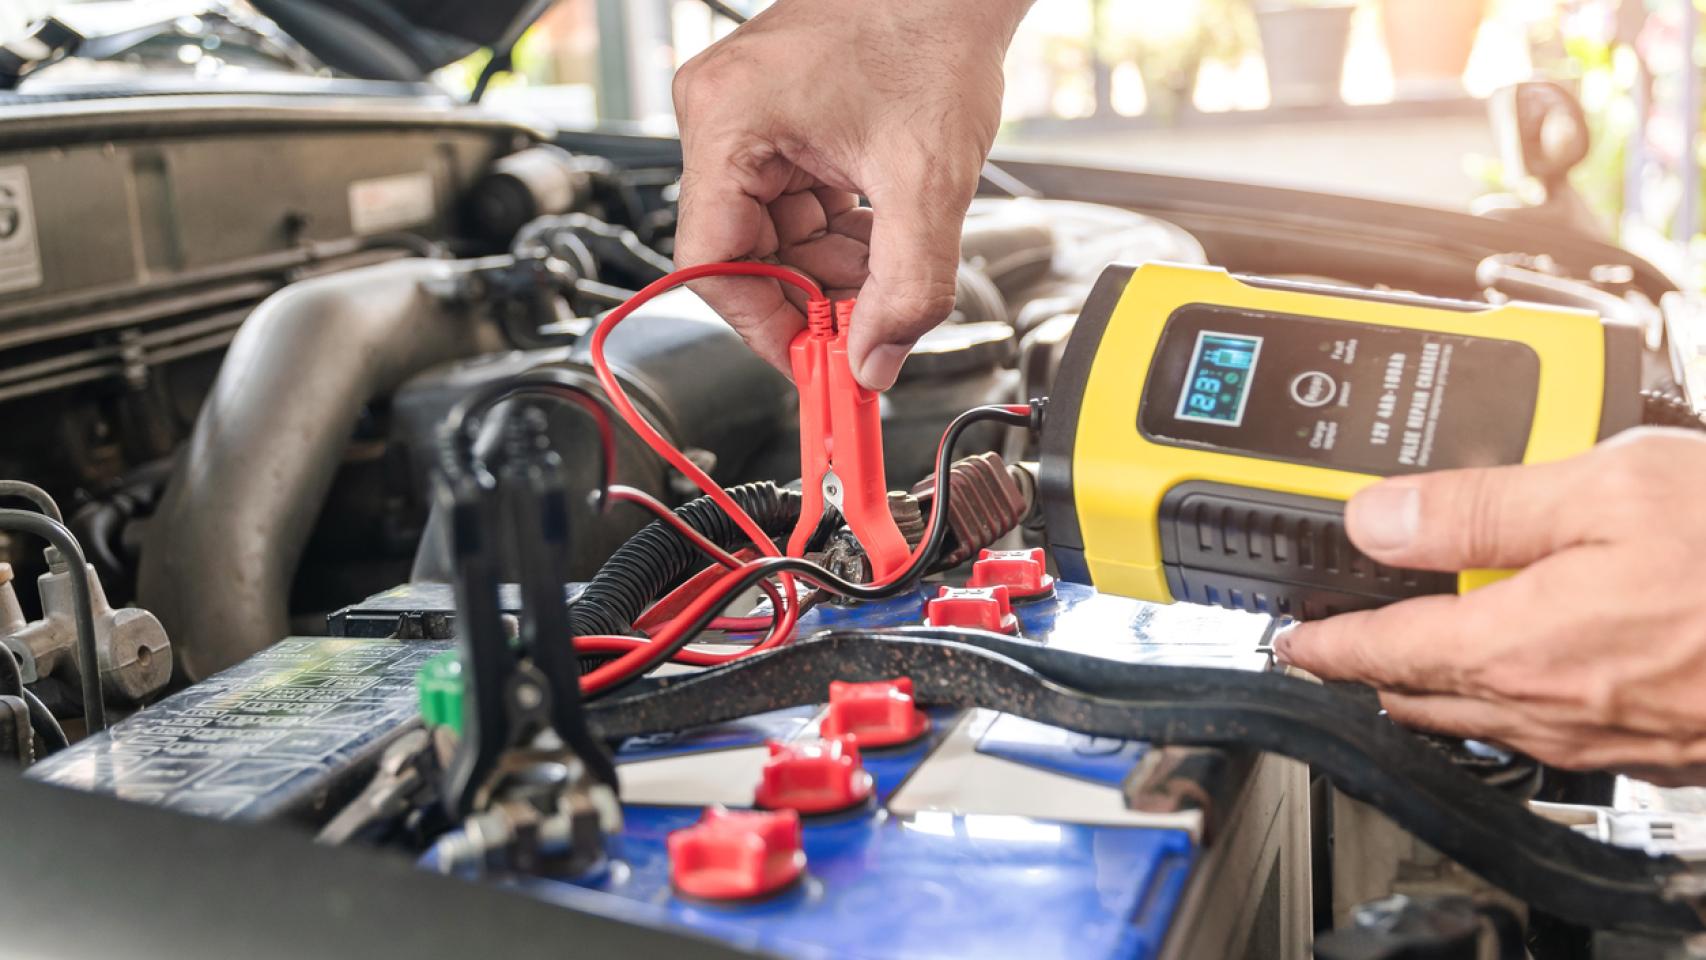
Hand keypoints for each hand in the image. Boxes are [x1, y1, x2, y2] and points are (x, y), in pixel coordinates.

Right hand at [671, 0, 1030, 388]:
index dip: (763, 326)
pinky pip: (798, 206)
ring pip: (778, 235)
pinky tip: (884, 239)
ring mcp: (751, 119)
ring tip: (890, 276)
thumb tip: (877, 359)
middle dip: (812, 298)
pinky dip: (842, 235)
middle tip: (865, 335)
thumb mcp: (927, 179)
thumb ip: (909, 285)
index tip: (809, 367)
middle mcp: (723, 117)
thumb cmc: (933, 27)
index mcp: (728, 122)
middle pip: (747, 253)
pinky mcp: (783, 122)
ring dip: (833, 270)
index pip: (712, 263)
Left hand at [1275, 428, 1705, 784]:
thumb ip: (1481, 507)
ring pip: (1491, 721)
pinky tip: (1541, 665)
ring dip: (1445, 687)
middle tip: (1344, 644)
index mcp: (1519, 647)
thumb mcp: (1608, 491)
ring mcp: (1611, 740)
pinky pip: (1559, 734)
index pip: (1383, 652)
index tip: (1291, 642)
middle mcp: (1556, 711)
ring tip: (1426, 651)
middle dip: (1374, 669)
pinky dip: (1522, 700)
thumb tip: (1379, 517)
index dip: (1326, 644)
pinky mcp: (1665, 750)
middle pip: (1425, 696)